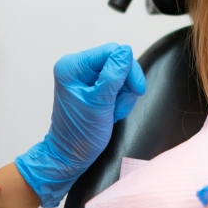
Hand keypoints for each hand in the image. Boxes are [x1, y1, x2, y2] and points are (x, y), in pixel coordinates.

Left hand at [15, 43, 145, 207]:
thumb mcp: (100, 103)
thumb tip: (125, 51)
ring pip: (121, 74)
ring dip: (124, 94)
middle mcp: (78, 67)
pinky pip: (118, 84)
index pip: (111, 51)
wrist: (70, 156)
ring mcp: (86, 77)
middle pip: (118, 61)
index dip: (128, 69)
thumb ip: (114, 75)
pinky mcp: (94, 87)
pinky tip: (112, 111)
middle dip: (126, 84)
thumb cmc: (80, 133)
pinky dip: (120, 98)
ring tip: (114, 112)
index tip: (136, 90)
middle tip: (120, 105)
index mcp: (72, 66)